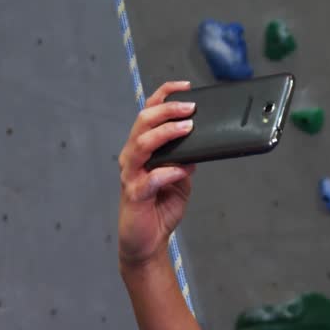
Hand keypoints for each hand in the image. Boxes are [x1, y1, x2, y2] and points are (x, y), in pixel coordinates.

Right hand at [117, 81, 197, 267]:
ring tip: (187, 128)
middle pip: (143, 122)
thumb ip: (185, 160)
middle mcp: (132, 157)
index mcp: (142, 149)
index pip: (148, 113)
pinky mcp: (134, 194)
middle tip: (190, 108)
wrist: (147, 242)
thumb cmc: (160, 208)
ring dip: (166, 133)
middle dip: (167, 110)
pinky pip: (150, 178)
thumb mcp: (180, 179)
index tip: (185, 87)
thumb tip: (198, 144)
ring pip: (142, 144)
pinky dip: (168, 172)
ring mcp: (131, 175)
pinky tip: (182, 170)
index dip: (164, 95)